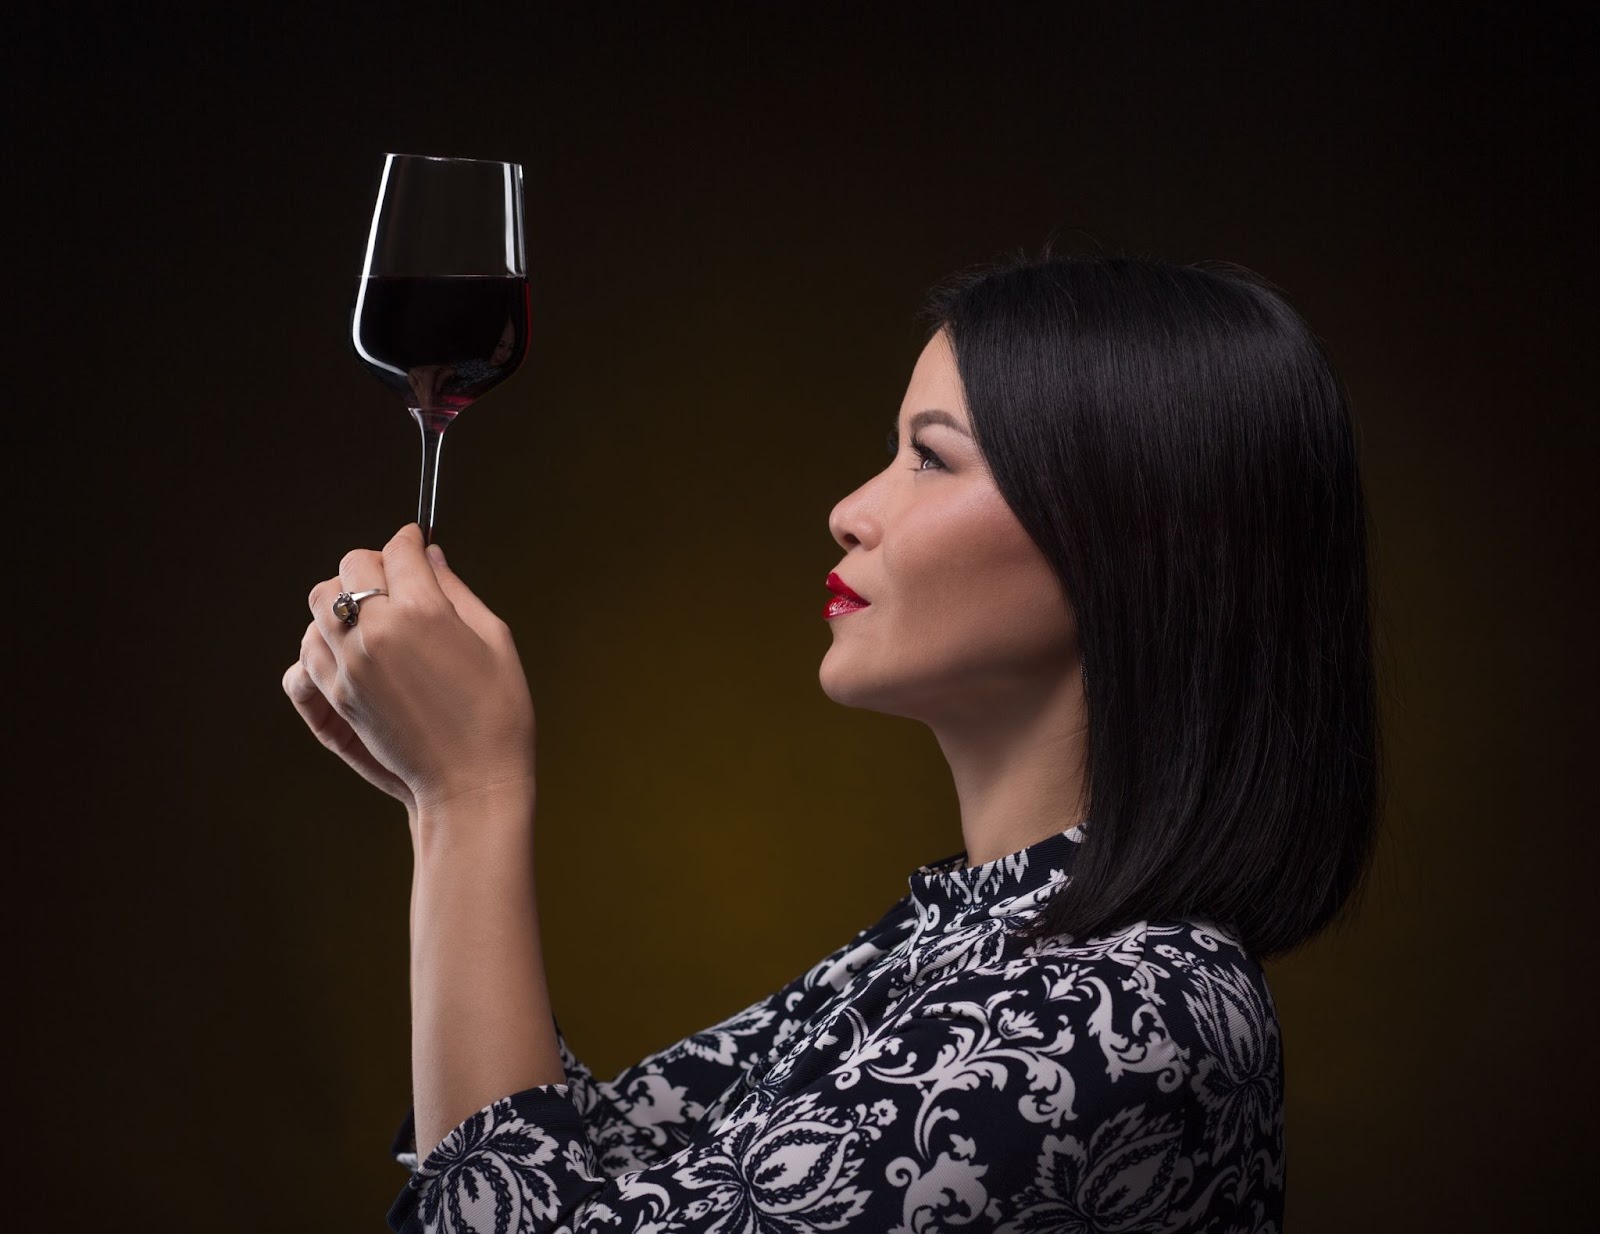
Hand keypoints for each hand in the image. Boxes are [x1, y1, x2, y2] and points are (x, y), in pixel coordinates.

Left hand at [283, 524, 535, 816]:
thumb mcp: (493, 639)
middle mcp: (377, 631)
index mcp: (424, 611)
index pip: (399, 548)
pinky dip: (323, 637)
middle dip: (375, 564)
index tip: (416, 543)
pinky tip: (351, 645)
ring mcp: (349, 665)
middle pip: (352, 565)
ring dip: (344, 597)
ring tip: (372, 612)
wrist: (471, 782)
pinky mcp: (335, 696)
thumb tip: (430, 555)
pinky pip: (308, 648)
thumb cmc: (497, 712)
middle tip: (398, 580)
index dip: (410, 540)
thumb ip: (456, 591)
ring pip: (321, 600)